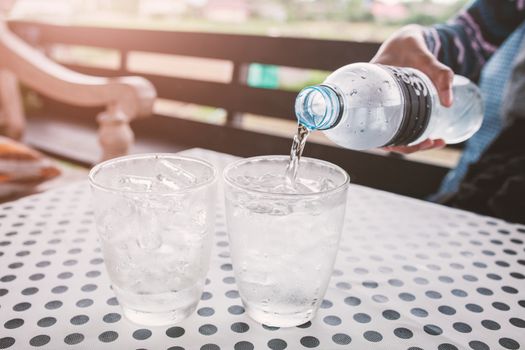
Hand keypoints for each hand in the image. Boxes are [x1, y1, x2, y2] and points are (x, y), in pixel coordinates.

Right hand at [371, 25, 452, 153]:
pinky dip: (416, 132)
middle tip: (432, 143)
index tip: (413, 144)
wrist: (406, 39)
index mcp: (369, 95)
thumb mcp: (422, 54)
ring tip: (438, 141)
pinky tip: (433, 133)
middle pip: (385, 137)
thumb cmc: (408, 45)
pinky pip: (402, 124)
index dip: (390, 143)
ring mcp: (386, 107)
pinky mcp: (397, 106)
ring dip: (414, 143)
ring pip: (395, 133)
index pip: (371, 128)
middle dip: (409, 146)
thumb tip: (449, 103)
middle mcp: (374, 105)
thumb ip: (438, 72)